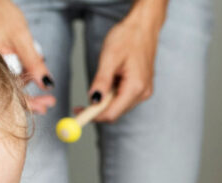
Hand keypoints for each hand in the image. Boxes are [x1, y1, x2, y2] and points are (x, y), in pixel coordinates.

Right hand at [0, 0, 55, 113]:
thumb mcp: (22, 38)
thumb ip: (34, 63)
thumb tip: (46, 84)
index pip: (9, 92)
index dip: (29, 102)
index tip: (47, 104)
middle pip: (9, 91)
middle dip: (31, 98)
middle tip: (49, 101)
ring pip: (10, 83)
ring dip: (28, 85)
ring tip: (43, 81)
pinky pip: (7, 73)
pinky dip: (21, 75)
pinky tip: (32, 69)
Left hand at [88, 1, 165, 121]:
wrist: (143, 27)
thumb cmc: (127, 38)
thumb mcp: (109, 58)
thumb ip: (102, 81)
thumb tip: (93, 100)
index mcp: (136, 87)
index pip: (112, 113)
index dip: (94, 116)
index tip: (78, 113)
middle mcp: (143, 93)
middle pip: (116, 111)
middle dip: (97, 110)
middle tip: (78, 105)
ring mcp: (144, 91)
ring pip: (119, 106)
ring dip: (105, 101)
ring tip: (100, 80)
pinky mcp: (142, 88)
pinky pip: (124, 98)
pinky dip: (112, 95)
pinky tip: (110, 79)